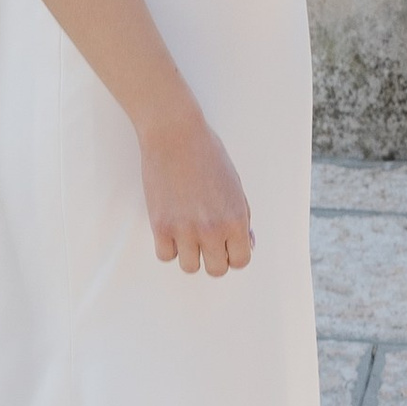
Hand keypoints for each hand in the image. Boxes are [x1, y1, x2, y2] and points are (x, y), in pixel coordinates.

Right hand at [140, 104, 252, 275]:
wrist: (175, 135)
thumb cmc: (208, 155)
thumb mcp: (235, 187)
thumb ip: (241, 217)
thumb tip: (246, 244)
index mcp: (236, 219)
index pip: (240, 261)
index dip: (234, 254)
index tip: (226, 244)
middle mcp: (212, 229)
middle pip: (217, 270)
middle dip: (213, 257)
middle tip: (207, 240)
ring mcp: (185, 230)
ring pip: (190, 267)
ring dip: (190, 254)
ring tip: (187, 234)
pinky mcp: (160, 225)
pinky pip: (166, 256)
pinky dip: (168, 247)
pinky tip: (171, 229)